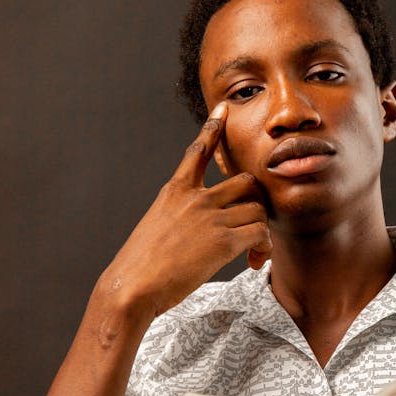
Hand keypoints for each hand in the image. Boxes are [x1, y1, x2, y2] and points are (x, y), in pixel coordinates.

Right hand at [98, 104, 271, 319]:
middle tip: (253, 223)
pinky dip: (263, 248)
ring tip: (254, 251)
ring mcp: (210, 218)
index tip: (223, 109)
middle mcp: (195, 198)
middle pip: (245, 181)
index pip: (198, 151)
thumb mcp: (155, 226)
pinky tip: (254, 262)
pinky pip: (260, 234)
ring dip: (262, 229)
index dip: (213, 128)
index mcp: (175, 191)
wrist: (132, 286)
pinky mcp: (223, 242)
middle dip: (256, 200)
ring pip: (257, 208)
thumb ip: (178, 216)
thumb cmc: (140, 265)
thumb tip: (194, 226)